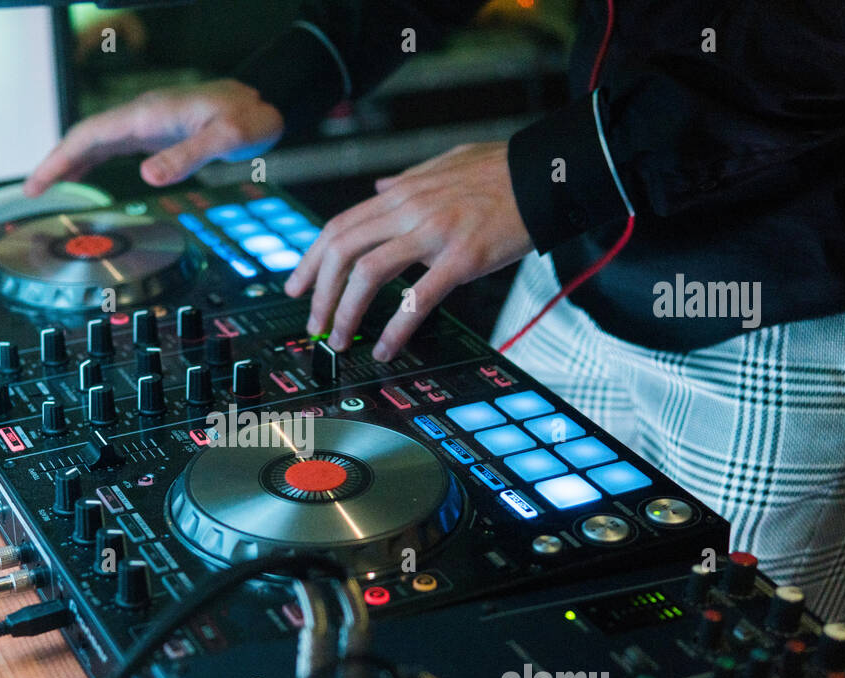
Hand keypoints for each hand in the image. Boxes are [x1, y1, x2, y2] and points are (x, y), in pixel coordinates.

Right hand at [24, 79, 283, 195]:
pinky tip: (82, 177)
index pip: (90, 135)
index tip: (39, 184)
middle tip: (31, 194)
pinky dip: (91, 161)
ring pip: (95, 142)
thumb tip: (146, 177)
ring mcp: (146, 124)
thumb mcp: (225, 138)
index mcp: (149, 115)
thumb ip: (188, 156)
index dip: (60, 159)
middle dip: (54, 163)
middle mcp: (141, 116)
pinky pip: (112, 146)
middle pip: (84, 137)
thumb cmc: (249, 117)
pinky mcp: (154, 133)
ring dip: (69, 163)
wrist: (266, 101)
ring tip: (47, 189)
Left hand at [285, 142, 532, 360]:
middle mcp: (409, 210)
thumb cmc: (502, 171)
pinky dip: (395, 328)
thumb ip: (408, 179)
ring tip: (340, 340)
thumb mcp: (445, 163)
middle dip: (319, 293)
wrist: (547, 172)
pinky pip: (417, 298)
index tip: (297, 287)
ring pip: (368, 274)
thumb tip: (380, 186)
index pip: (339, 227)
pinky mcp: (462, 258)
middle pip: (342, 251)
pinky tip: (385, 347)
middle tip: (313, 325)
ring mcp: (434, 233)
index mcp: (401, 193)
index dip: (310, 261)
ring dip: (346, 312)